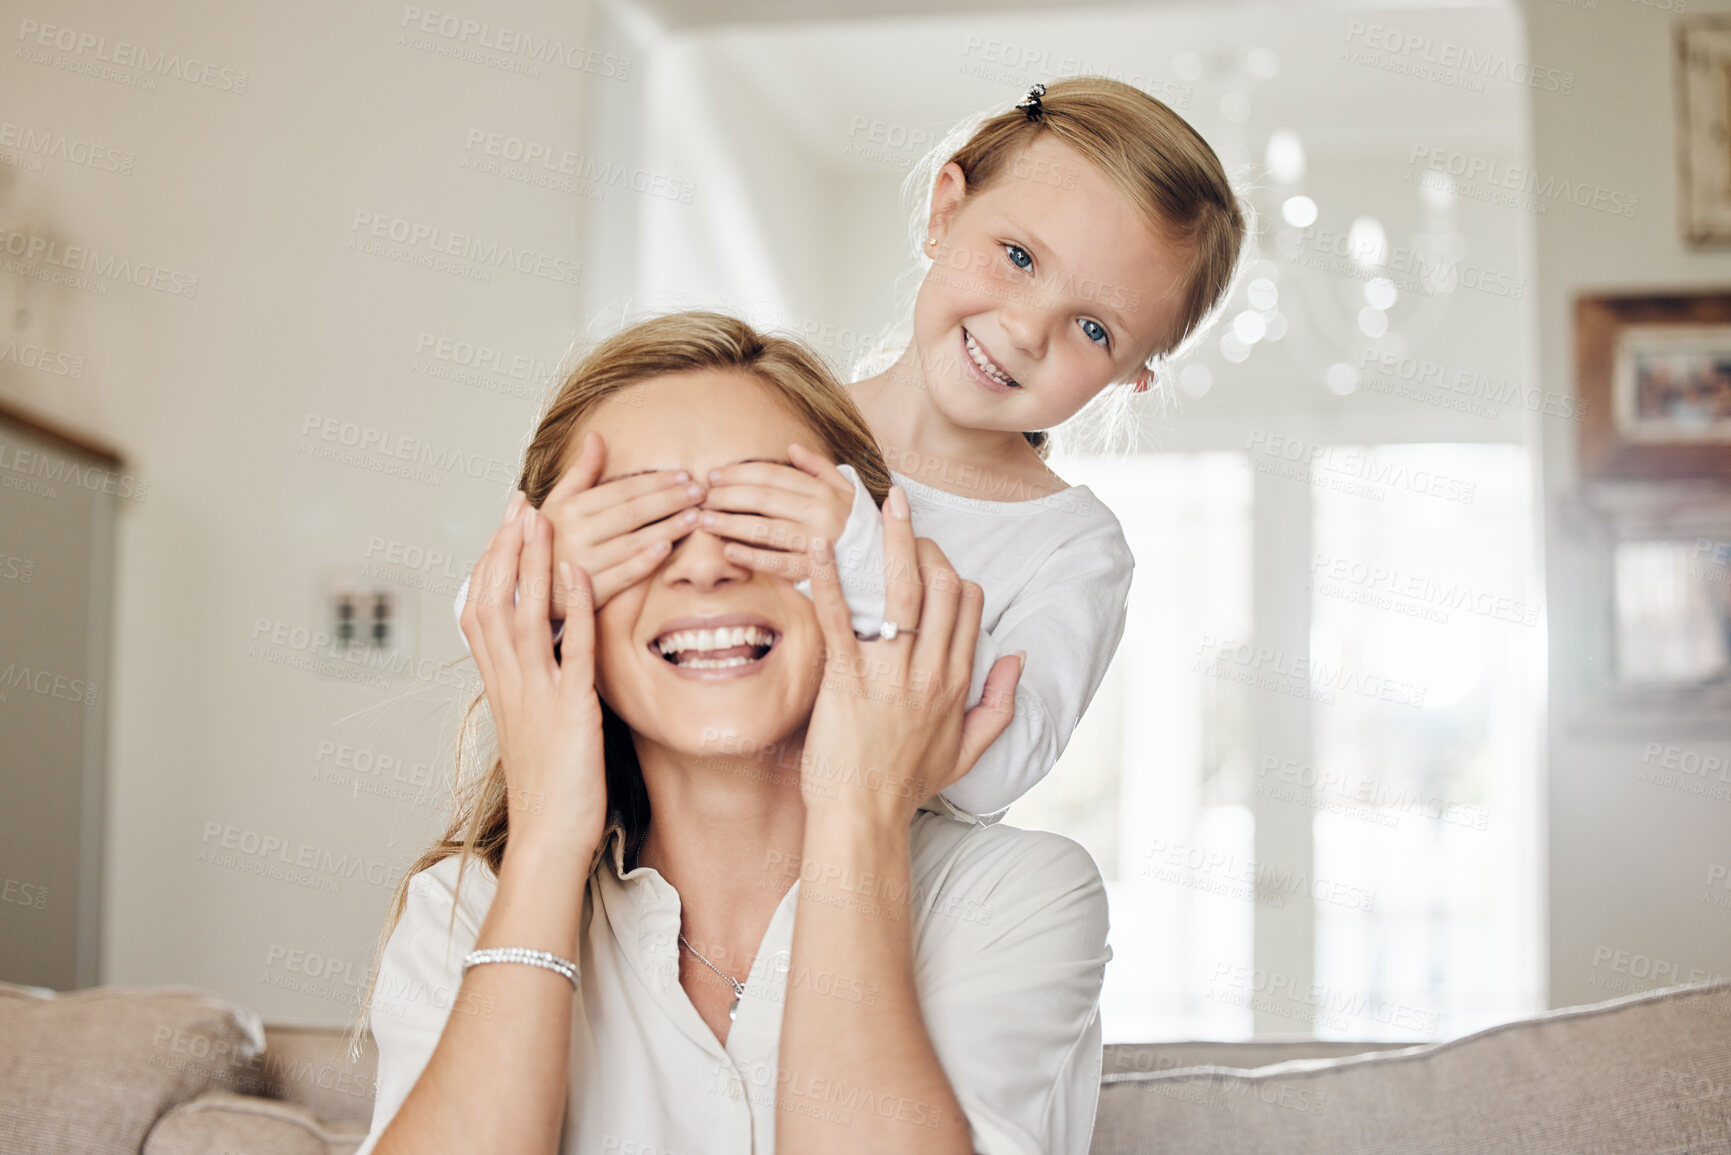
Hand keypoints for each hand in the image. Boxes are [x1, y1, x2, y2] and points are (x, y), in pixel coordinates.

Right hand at [460, 490, 609, 860]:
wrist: (550, 842)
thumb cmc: (553, 791)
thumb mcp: (539, 728)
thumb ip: (540, 688)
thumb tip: (550, 660)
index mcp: (501, 687)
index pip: (482, 611)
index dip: (491, 564)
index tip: (504, 525)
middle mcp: (510, 684)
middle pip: (494, 601)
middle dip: (505, 548)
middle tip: (519, 503)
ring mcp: (537, 695)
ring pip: (524, 615)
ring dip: (533, 563)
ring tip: (542, 517)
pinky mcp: (571, 710)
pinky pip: (569, 649)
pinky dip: (573, 608)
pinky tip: (581, 573)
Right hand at [538, 429, 708, 617]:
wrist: (529, 588)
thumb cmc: (550, 540)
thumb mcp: (558, 502)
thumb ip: (581, 472)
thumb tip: (596, 436)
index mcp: (570, 508)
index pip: (622, 490)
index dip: (655, 481)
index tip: (683, 475)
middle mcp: (576, 534)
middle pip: (632, 513)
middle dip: (670, 500)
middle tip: (700, 492)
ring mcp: (584, 564)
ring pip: (634, 542)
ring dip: (668, 528)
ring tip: (696, 516)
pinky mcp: (592, 592)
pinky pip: (624, 576)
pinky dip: (646, 562)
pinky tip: (668, 549)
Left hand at [702, 442, 854, 584]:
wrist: (884, 565)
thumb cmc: (859, 525)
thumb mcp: (847, 490)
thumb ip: (819, 468)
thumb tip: (792, 447)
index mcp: (825, 491)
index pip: (774, 475)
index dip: (741, 473)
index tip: (715, 475)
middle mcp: (821, 514)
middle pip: (765, 499)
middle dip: (729, 496)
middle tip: (702, 497)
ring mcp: (817, 544)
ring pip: (767, 529)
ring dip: (731, 524)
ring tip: (705, 520)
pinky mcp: (815, 572)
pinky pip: (778, 563)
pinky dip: (752, 557)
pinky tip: (728, 551)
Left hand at [799, 485, 1022, 824]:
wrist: (862, 817)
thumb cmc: (907, 784)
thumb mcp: (968, 750)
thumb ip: (999, 704)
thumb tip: (1018, 658)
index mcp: (956, 682)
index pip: (969, 605)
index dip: (952, 572)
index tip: (930, 560)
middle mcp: (929, 673)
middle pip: (942, 588)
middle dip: (926, 546)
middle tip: (901, 524)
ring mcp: (889, 675)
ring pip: (901, 593)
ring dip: (893, 542)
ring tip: (881, 504)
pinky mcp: (846, 680)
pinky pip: (840, 618)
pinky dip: (830, 578)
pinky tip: (820, 546)